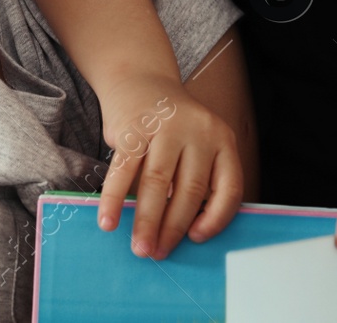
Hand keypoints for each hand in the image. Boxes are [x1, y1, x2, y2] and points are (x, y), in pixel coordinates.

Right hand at [96, 75, 243, 259]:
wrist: (142, 82)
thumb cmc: (172, 128)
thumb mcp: (198, 145)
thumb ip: (196, 178)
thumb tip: (180, 232)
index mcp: (222, 140)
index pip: (228, 187)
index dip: (215, 219)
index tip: (196, 239)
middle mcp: (198, 131)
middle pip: (189, 189)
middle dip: (172, 228)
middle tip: (158, 253)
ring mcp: (166, 126)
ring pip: (157, 182)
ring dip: (146, 220)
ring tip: (139, 247)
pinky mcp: (134, 126)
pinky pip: (124, 169)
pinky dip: (115, 198)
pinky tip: (109, 221)